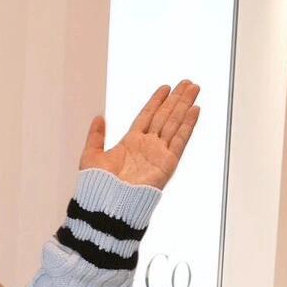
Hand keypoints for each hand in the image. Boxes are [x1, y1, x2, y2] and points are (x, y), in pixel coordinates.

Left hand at [80, 80, 199, 189]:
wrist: (108, 203)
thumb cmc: (98, 185)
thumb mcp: (91, 155)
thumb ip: (96, 136)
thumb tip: (98, 118)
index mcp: (130, 143)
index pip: (147, 116)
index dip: (156, 101)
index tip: (165, 88)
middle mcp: (147, 146)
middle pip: (165, 116)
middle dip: (176, 99)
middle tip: (187, 83)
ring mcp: (159, 153)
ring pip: (174, 123)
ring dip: (184, 106)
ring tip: (194, 89)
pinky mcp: (168, 163)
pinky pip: (180, 139)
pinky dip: (188, 124)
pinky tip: (195, 110)